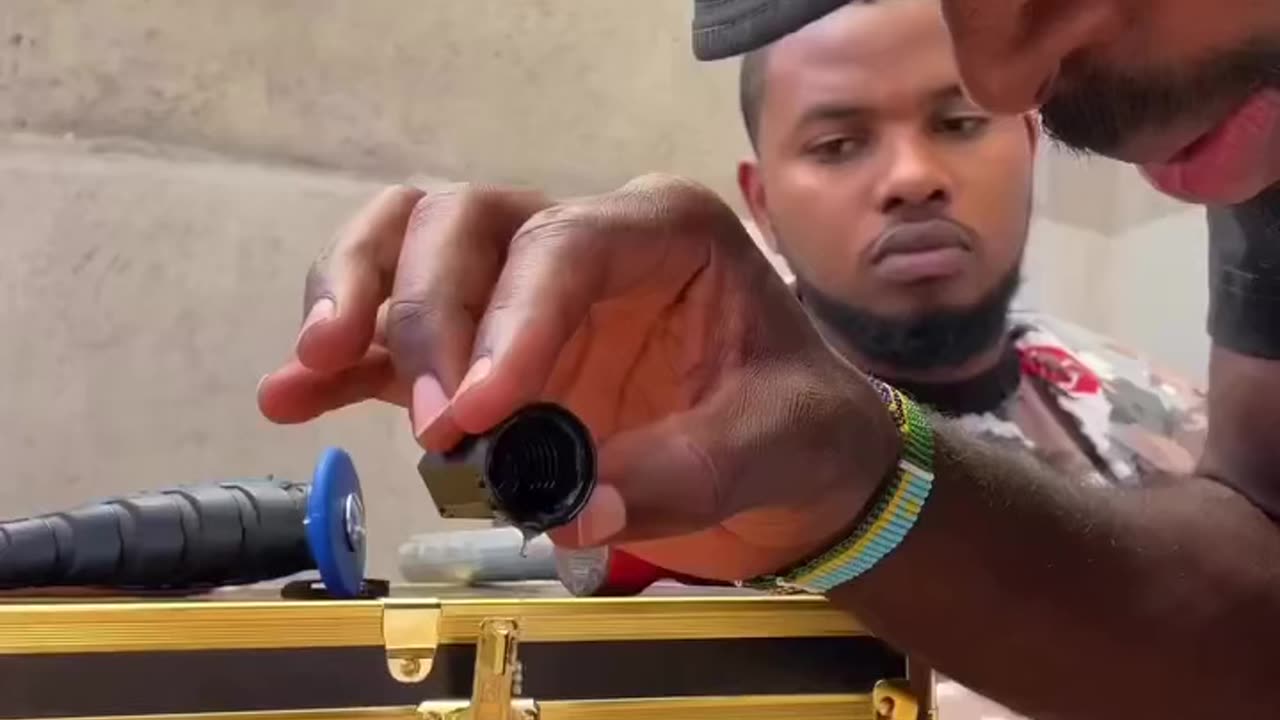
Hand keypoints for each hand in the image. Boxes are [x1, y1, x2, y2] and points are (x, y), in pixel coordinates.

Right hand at [257, 176, 900, 580]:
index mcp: (668, 232)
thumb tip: (575, 510)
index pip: (566, 245)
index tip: (482, 412)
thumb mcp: (773, 446)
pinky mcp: (491, 347)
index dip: (512, 319)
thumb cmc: (798, 430)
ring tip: (315, 361)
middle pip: (470, 223)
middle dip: (433, 312)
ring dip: (358, 293)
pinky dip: (345, 353)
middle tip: (444, 423)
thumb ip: (681, 472)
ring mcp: (528, 289)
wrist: (793, 463)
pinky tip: (293, 392)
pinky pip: (403, 328)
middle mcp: (586, 238)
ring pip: (416, 239)